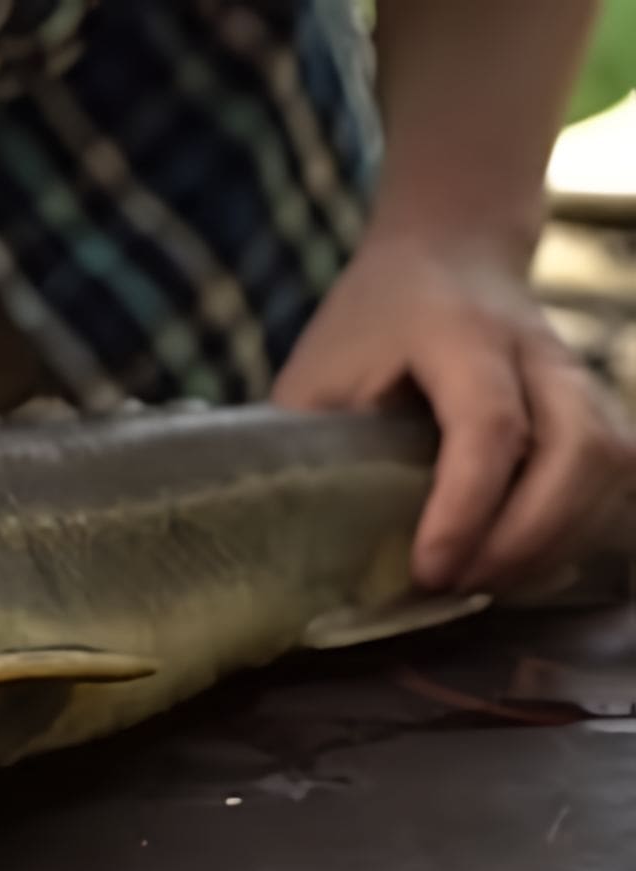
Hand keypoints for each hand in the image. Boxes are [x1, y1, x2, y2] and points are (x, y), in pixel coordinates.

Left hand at [272, 228, 635, 594]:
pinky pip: (615, 476)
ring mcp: (578, 376)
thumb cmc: (370, 323)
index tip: (429, 570)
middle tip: (459, 587)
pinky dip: (576, 528)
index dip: (466, 507)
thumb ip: (309, 446)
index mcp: (457, 332)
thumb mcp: (317, 373)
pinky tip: (521, 560)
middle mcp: (536, 350)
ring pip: (610, 464)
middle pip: (578, 448)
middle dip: (527, 537)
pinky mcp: (595, 405)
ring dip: (558, 540)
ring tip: (487, 582)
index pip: (487, 423)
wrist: (448, 254)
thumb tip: (296, 540)